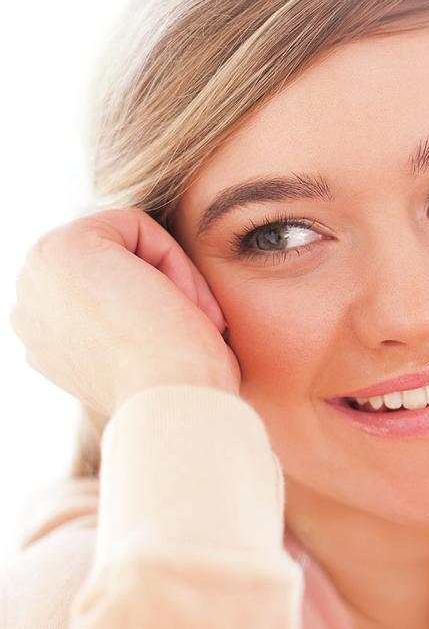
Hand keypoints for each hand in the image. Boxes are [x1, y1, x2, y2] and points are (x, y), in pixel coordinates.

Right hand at [10, 208, 241, 416]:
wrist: (173, 404)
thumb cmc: (176, 387)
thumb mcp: (138, 349)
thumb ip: (120, 315)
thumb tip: (133, 292)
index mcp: (44, 332)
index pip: (114, 283)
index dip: (160, 302)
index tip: (187, 336)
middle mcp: (28, 305)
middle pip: (119, 258)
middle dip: (165, 282)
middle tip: (198, 324)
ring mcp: (36, 277)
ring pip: (128, 242)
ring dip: (170, 274)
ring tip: (189, 317)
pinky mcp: (62, 248)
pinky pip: (136, 225)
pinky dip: (170, 257)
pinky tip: (176, 301)